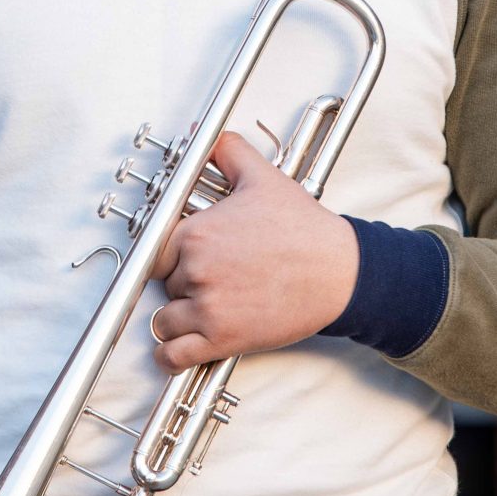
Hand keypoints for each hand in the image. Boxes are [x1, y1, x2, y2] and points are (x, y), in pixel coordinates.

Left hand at [149, 129, 359, 372]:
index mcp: (197, 233)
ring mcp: (208, 307)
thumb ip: (230, 152)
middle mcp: (196, 270)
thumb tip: (214, 139)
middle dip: (183, 285)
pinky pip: (174, 355)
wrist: (339, 271)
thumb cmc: (304, 230)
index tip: (182, 261)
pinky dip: (170, 356)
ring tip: (201, 312)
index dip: (171, 257)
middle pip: (165, 284)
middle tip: (213, 281)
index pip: (157, 251)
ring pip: (165, 320)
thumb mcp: (264, 179)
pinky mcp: (222, 339)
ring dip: (177, 319)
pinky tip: (176, 350)